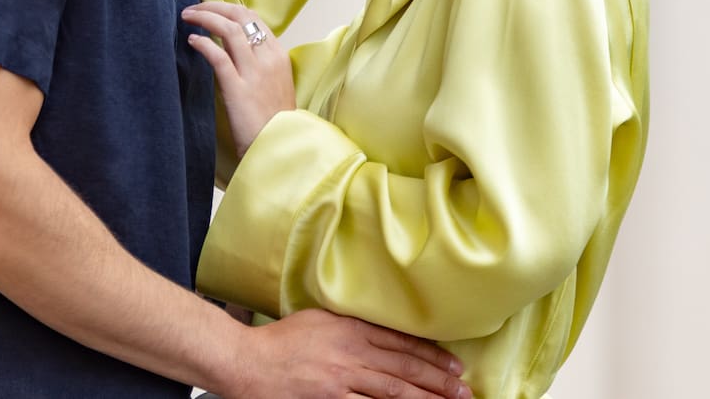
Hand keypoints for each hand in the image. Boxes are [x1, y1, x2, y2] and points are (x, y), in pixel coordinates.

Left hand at [183, 1, 293, 160]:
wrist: (279, 147)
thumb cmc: (273, 119)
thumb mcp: (273, 83)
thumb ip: (256, 61)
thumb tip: (229, 44)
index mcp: (279, 55)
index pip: (253, 17)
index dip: (228, 8)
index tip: (211, 9)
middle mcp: (268, 58)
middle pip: (240, 16)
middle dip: (214, 6)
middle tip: (194, 8)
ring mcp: (254, 72)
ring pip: (229, 29)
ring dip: (205, 17)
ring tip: (188, 16)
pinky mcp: (238, 88)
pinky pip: (218, 56)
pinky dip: (203, 43)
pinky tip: (192, 41)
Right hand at [221, 309, 470, 398]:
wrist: (246, 361)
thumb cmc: (278, 342)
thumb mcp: (318, 319)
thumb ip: (349, 325)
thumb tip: (380, 333)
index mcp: (348, 328)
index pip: (400, 340)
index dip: (431, 354)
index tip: (453, 365)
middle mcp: (350, 352)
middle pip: (404, 367)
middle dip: (438, 380)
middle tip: (463, 390)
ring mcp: (342, 379)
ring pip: (394, 391)